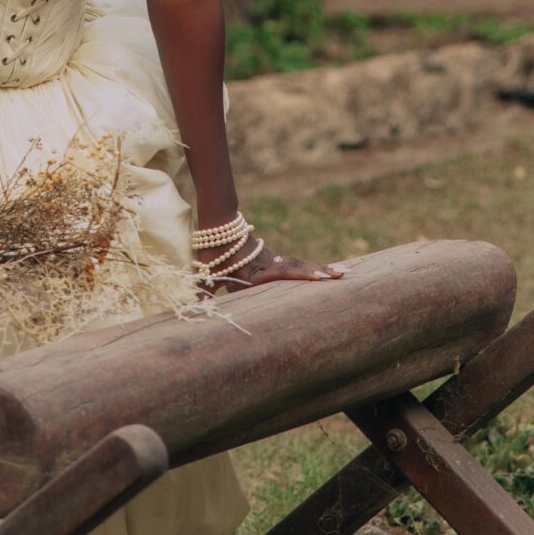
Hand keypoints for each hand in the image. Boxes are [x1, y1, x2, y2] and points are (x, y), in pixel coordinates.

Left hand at [200, 237, 345, 288]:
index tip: (318, 278)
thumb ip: (200, 291)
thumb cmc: (209, 255)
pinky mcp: (276, 260)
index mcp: (253, 271)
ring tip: (345, 273)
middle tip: (342, 277)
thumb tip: (188, 307)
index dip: (299, 275)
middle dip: (319, 272)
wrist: (217, 227)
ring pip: (300, 265)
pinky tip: (330, 272)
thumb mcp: (203, 274)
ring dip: (322, 269)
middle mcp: (267, 264)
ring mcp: (273, 260)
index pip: (280, 273)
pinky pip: (297, 265)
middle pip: (297, 267)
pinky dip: (314, 269)